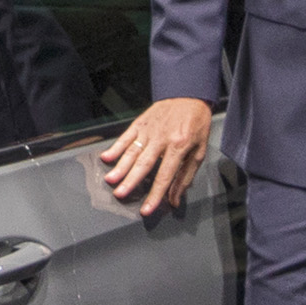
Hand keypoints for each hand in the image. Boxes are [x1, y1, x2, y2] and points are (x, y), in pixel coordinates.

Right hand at [98, 96, 210, 216]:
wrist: (189, 95)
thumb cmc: (196, 124)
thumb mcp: (199, 151)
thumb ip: (186, 176)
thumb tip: (175, 199)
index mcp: (179, 146)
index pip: (165, 175)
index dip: (155, 194)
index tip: (146, 209)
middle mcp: (162, 138)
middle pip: (144, 164)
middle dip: (131, 181)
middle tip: (120, 194)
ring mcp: (149, 130)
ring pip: (132, 151)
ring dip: (120, 166)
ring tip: (110, 179)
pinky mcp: (141, 122)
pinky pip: (126, 136)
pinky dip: (115, 147)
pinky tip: (106, 157)